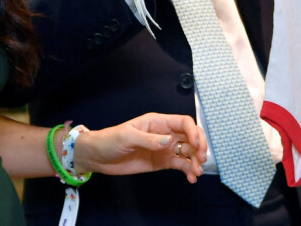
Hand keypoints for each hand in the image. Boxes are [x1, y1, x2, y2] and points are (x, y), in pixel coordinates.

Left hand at [73, 113, 206, 182]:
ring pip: (187, 152)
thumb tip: (170, 141)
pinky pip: (179, 164)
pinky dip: (188, 170)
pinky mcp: (161, 162)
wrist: (98, 157)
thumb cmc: (111, 139)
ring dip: (195, 161)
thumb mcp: (128, 136)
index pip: (183, 122)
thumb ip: (149, 139)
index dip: (193, 132)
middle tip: (201, 159)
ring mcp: (164, 148)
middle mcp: (165, 133)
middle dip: (199, 146)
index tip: (196, 145)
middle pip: (190, 136)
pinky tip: (191, 178)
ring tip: (197, 173)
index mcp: (158, 122)